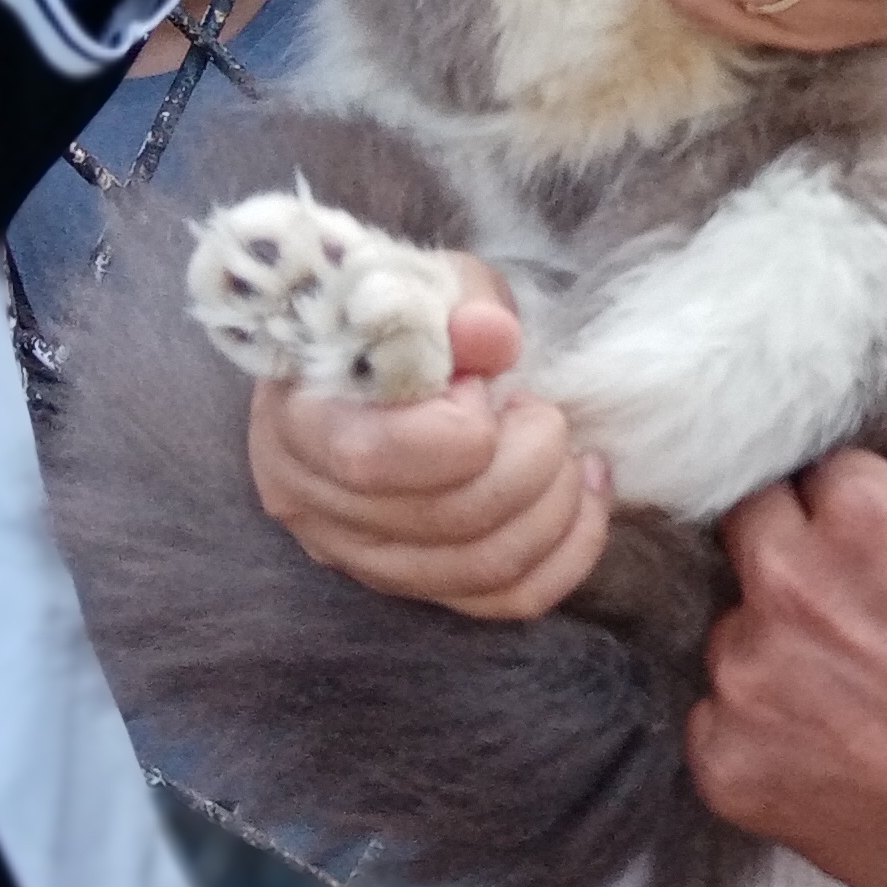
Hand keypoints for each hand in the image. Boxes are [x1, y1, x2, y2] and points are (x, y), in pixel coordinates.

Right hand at [247, 255, 611, 619]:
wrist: (380, 355)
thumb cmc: (400, 318)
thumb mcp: (428, 285)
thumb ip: (460, 305)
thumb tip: (493, 336)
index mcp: (299, 423)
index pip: (381, 459)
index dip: (462, 425)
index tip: (481, 383)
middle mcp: (315, 506)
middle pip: (450, 520)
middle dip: (534, 460)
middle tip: (543, 412)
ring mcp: (362, 557)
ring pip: (483, 568)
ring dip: (558, 506)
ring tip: (568, 450)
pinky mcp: (416, 584)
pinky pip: (506, 600)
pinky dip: (570, 551)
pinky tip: (588, 492)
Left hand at [688, 451, 886, 886]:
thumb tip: (864, 531)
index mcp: (866, 519)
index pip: (820, 475)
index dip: (850, 513)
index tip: (868, 549)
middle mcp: (790, 585)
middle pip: (753, 532)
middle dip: (793, 558)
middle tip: (844, 614)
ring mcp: (748, 678)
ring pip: (733, 634)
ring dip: (774, 654)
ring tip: (850, 707)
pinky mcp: (727, 763)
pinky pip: (719, 724)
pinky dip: (762, 738)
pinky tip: (829, 761)